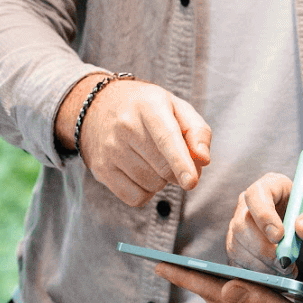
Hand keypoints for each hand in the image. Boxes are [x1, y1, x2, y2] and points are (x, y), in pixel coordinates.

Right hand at [56, 75, 211, 206]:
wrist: (99, 107)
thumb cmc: (147, 109)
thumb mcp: (176, 106)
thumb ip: (197, 130)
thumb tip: (203, 159)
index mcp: (148, 105)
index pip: (166, 138)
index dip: (181, 162)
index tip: (192, 182)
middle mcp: (125, 126)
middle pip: (163, 167)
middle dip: (178, 170)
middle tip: (176, 159)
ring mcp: (109, 149)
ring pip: (152, 184)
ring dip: (162, 179)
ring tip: (153, 159)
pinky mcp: (100, 169)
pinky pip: (135, 197)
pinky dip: (146, 191)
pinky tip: (142, 172)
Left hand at [155, 263, 302, 302]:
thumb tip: (226, 286)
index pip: (213, 290)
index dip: (187, 277)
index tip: (161, 266)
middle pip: (212, 295)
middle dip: (189, 279)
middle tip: (165, 266)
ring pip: (224, 300)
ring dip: (205, 285)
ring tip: (189, 274)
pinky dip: (227, 291)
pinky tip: (231, 286)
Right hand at [226, 172, 302, 276]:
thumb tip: (302, 226)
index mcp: (274, 187)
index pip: (257, 194)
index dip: (264, 215)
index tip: (279, 236)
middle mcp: (251, 205)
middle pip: (242, 223)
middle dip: (263, 248)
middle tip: (286, 264)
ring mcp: (241, 228)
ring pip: (237, 246)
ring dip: (262, 264)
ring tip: (288, 271)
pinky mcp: (237, 251)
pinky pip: (236, 264)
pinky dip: (256, 274)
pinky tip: (276, 276)